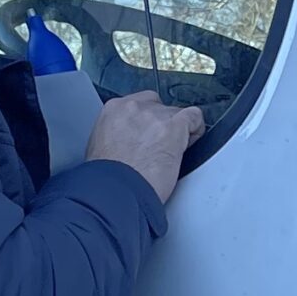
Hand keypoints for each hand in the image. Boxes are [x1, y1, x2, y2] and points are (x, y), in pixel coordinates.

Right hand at [86, 93, 204, 203]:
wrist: (117, 192)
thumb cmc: (109, 179)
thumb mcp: (101, 146)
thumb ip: (118, 134)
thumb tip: (129, 138)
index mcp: (114, 110)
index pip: (139, 103)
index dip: (147, 122)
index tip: (149, 137)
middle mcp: (133, 107)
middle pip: (158, 106)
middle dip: (161, 125)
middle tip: (159, 147)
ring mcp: (155, 115)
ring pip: (176, 113)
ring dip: (178, 131)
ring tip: (172, 154)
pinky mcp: (174, 126)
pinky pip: (194, 117)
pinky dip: (195, 130)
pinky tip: (188, 146)